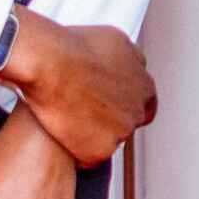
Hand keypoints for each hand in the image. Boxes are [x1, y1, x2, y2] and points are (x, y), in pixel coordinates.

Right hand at [0, 11, 156, 166]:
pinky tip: (61, 136)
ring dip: (91, 135)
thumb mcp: (113, 40)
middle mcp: (137, 108)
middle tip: (81, 112)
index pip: (146, 103)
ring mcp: (122, 131)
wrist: (52, 63)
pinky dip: (77, 152)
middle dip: (107, 120)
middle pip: (126, 122)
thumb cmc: (74, 46)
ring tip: (66, 121)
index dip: (126, 105)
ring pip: (108, 140)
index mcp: (143, 83)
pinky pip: (89, 158)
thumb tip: (128, 62)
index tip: (112, 107)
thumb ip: (127, 58)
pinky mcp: (101, 149)